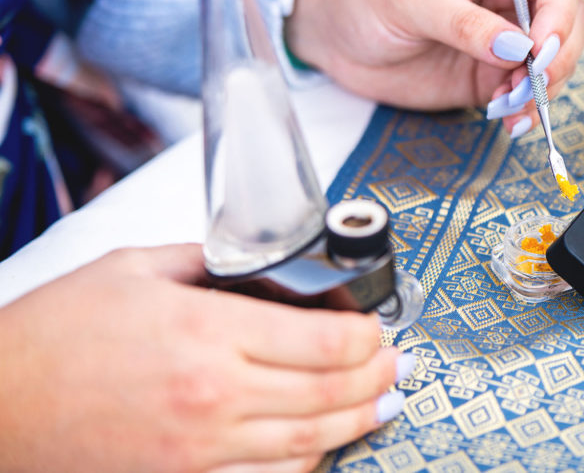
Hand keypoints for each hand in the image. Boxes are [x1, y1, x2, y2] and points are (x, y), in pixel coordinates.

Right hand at [0, 244, 414, 472]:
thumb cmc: (54, 336)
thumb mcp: (135, 269)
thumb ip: (209, 262)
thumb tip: (259, 264)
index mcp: (208, 332)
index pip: (326, 341)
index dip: (368, 335)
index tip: (378, 328)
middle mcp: (215, 395)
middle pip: (331, 392)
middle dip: (377, 377)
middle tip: (397, 365)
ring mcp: (201, 449)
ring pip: (309, 441)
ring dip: (357, 422)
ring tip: (381, 404)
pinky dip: (305, 462)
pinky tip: (320, 444)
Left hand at [285, 0, 583, 136]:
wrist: (334, 34)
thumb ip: (463, 22)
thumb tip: (515, 47)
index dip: (559, 15)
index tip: (539, 50)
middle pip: (569, 25)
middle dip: (558, 59)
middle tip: (529, 86)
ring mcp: (506, 40)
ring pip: (556, 64)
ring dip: (543, 91)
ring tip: (508, 108)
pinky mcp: (491, 77)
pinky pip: (527, 95)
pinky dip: (527, 112)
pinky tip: (509, 123)